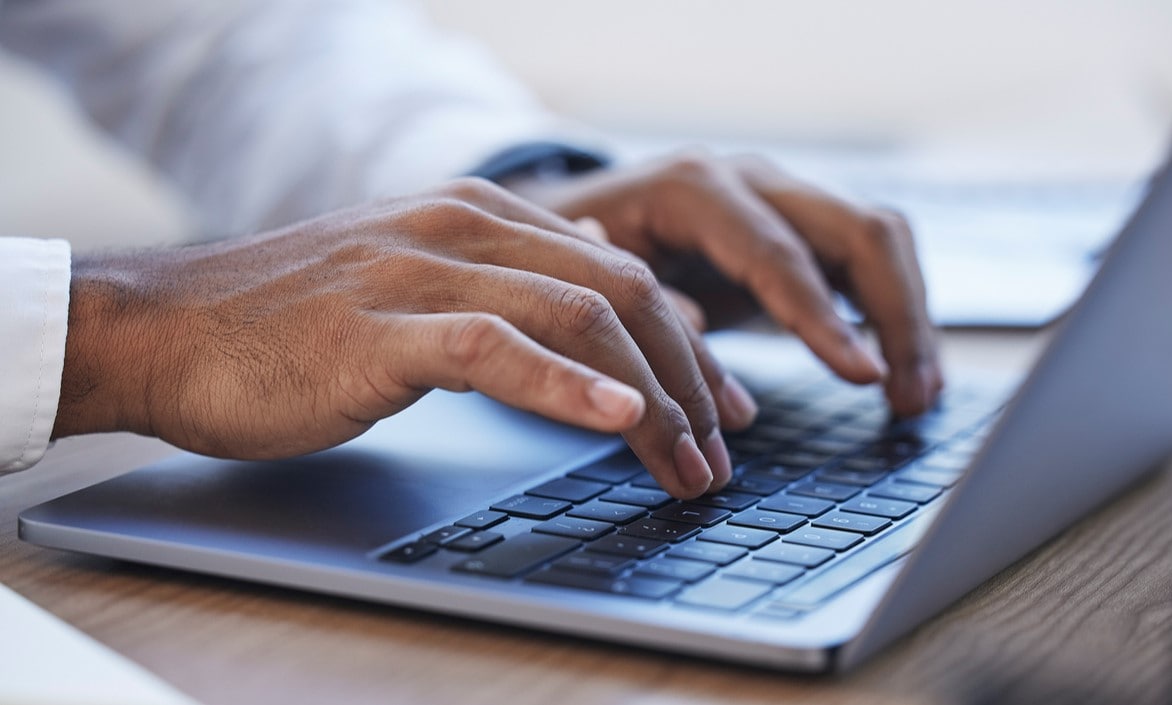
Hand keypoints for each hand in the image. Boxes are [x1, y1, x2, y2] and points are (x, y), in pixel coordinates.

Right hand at [52, 179, 755, 497]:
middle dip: (688, 380)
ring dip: (649, 399)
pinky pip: (494, 348)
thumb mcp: (413, 283)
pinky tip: (616, 418)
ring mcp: (421, 272)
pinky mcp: (379, 328)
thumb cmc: (288, 323)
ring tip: (687, 462)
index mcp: (479, 215)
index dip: (686, 345)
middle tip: (720, 451)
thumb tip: (586, 287)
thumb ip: (499, 281)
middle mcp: (463, 229)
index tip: (721, 406)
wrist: (165, 327)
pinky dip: (565, 384)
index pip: (619, 273)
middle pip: (619, 293)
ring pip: (576, 317)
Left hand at [509, 152, 943, 414]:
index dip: (822, 318)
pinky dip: (894, 314)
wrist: (572, 219)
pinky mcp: (799, 230)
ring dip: (910, 318)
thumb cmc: (574, 254)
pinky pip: (870, 262)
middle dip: (896, 316)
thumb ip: (641, 309)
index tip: (862, 376)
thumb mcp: (588, 281)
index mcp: (695, 189)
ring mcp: (783, 200)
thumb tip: (697, 346)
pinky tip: (904, 372)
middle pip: (859, 231)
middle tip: (909, 398)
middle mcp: (752, 182)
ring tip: (917, 397)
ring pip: (881, 241)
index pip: (779, 252)